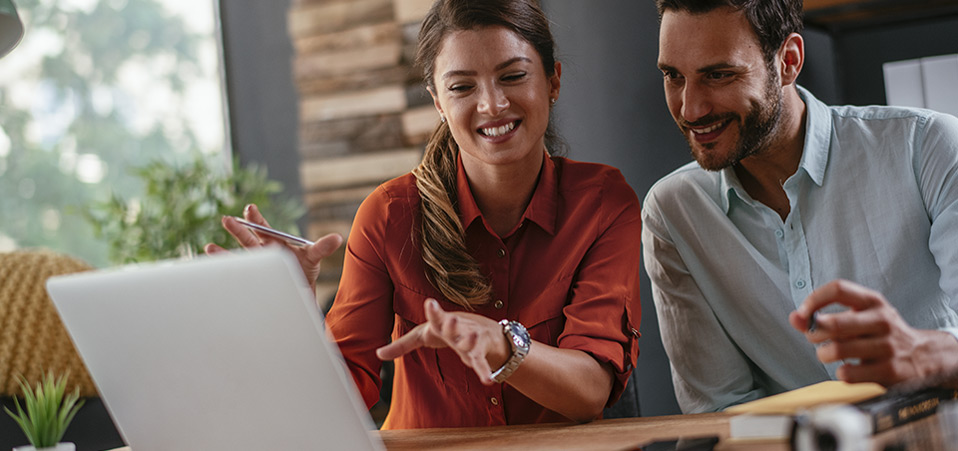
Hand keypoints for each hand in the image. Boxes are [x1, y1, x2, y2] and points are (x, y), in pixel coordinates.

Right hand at [204, 204, 342, 290]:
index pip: (263, 227)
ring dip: (223, 254)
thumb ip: (323, 247)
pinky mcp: (253, 281)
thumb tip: (338, 238)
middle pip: (248, 239)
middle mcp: (261, 252)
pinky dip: (226, 275)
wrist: (299, 292)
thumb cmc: (304, 269)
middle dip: (238, 230)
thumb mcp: (314, 257)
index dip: (256, 218)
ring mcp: (255, 266)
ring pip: (238, 258)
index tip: (250, 208)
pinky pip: (238, 277)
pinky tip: (212, 273)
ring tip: (208, 249)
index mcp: (274, 242)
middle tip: (227, 219)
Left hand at [376, 299, 510, 384]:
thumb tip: (378, 354)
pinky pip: (481, 363)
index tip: (430, 303)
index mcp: (441, 323)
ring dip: (469, 340)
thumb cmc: (450, 332)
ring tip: (471, 339)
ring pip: (470, 341)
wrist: (485, 332)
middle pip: (454, 327)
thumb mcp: (424, 336)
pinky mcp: (480, 353)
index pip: (436, 317)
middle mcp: (456, 328)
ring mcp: (470, 339)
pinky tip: (488, 380)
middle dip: (451, 324)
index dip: (433, 311)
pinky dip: (484, 371)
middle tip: (450, 319)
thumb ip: (402, 345)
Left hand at [789, 279, 957, 385]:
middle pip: (834, 323)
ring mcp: (887, 346)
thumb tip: (794, 318)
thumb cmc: (880, 334)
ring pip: (837, 350)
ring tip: (828, 354)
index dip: (814, 300)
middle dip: (814, 333)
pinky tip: (847, 368)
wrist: (924, 357)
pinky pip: (848, 373)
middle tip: (815, 338)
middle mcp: (882, 321)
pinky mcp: (889, 371)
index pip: (838, 288)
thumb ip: (823, 315)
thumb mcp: (858, 317)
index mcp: (872, 302)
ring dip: (824, 354)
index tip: (804, 314)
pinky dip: (840, 372)